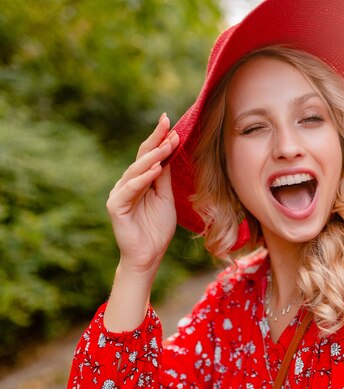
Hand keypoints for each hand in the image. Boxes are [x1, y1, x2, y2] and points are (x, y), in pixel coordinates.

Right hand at [106, 113, 179, 274]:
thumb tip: (168, 150)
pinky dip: (142, 179)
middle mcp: (127, 183)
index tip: (170, 122)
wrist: (149, 254)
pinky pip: (130, 189)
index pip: (150, 155)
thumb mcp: (165, 197)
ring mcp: (120, 194)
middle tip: (167, 123)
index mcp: (140, 180)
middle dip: (155, 140)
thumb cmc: (157, 227)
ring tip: (166, 144)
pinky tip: (154, 169)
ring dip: (152, 157)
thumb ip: (163, 176)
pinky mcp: (116, 206)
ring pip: (136, 171)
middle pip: (142, 157)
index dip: (159, 139)